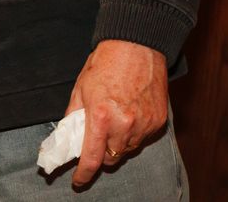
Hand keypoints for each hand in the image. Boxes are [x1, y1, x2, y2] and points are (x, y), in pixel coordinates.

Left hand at [65, 39, 168, 187]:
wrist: (136, 45)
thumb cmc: (105, 63)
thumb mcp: (80, 88)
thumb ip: (74, 115)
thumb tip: (68, 136)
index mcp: (100, 116)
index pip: (91, 158)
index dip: (83, 174)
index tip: (78, 181)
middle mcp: (124, 124)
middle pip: (111, 157)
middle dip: (101, 153)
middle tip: (97, 137)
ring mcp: (144, 124)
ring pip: (128, 149)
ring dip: (119, 142)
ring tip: (115, 118)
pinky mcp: (159, 121)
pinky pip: (144, 138)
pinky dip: (135, 133)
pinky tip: (130, 114)